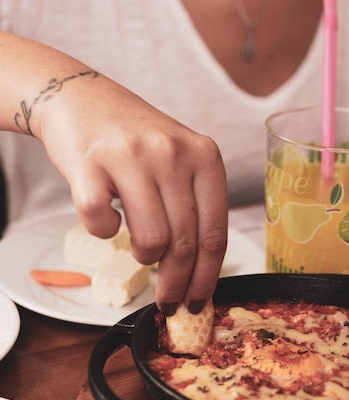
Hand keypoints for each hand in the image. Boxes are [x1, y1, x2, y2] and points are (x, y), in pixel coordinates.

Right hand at [36, 74, 227, 313]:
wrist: (80, 98)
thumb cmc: (135, 137)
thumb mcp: (180, 158)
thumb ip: (194, 204)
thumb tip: (198, 271)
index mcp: (204, 155)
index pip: (216, 233)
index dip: (207, 277)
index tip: (198, 301)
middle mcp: (172, 153)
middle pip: (185, 244)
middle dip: (176, 284)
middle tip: (168, 300)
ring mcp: (130, 157)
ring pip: (151, 239)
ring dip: (145, 257)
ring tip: (139, 247)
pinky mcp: (89, 164)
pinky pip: (101, 224)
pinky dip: (104, 233)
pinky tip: (107, 220)